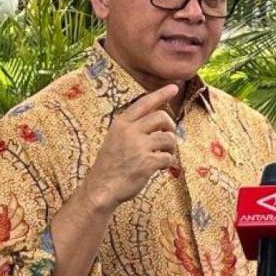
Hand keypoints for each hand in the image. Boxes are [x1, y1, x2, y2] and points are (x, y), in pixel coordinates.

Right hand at [84, 84, 178, 209]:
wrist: (101, 188)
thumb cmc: (110, 165)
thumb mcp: (115, 139)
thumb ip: (133, 128)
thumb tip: (159, 122)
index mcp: (121, 123)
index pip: (145, 103)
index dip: (161, 94)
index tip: (174, 87)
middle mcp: (130, 131)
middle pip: (162, 117)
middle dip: (170, 126)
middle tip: (168, 137)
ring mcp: (139, 147)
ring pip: (168, 137)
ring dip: (171, 147)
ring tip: (164, 155)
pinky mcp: (147, 163)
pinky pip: (168, 157)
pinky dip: (168, 162)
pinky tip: (159, 167)